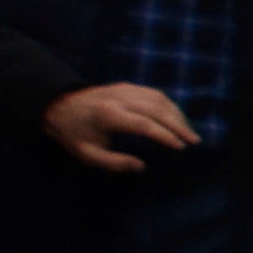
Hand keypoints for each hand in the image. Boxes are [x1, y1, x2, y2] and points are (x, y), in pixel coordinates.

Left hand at [42, 84, 192, 171]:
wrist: (58, 105)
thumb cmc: (73, 133)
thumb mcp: (87, 154)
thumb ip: (114, 162)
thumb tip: (141, 166)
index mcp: (108, 114)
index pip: (144, 124)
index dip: (165, 135)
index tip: (180, 147)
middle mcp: (119, 98)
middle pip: (157, 108)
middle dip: (178, 124)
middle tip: (193, 141)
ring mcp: (124, 89)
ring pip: (159, 98)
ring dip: (177, 114)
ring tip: (188, 131)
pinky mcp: (127, 86)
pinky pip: (154, 93)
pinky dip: (169, 105)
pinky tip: (176, 118)